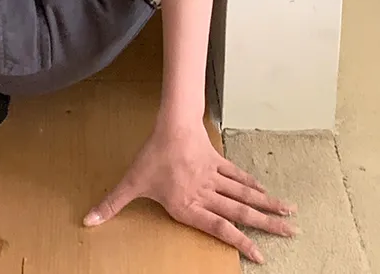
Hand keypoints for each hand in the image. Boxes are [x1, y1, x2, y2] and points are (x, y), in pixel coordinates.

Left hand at [83, 117, 298, 264]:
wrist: (170, 124)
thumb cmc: (152, 156)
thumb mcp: (131, 182)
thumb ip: (112, 204)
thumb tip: (88, 220)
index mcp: (189, 205)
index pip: (220, 227)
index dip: (241, 242)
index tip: (261, 257)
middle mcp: (207, 194)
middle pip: (241, 212)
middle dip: (267, 225)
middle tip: (291, 234)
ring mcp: (215, 178)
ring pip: (245, 195)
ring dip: (267, 205)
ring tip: (290, 214)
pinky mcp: (217, 163)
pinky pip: (238, 177)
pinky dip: (252, 185)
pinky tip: (265, 192)